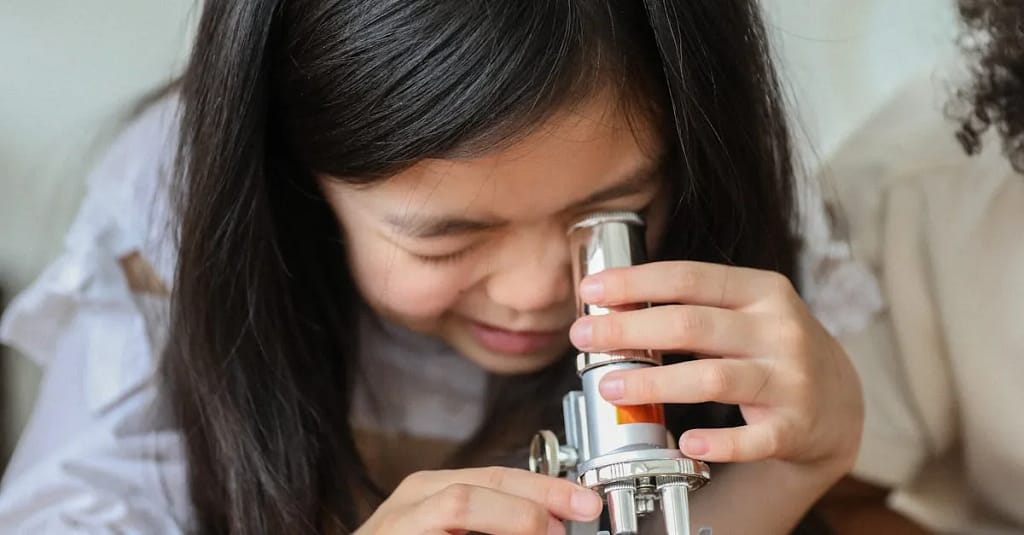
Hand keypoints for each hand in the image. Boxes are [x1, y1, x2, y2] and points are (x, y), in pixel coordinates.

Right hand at [355, 466, 602, 534]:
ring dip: (511, 516)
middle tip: (576, 517)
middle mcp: (415, 499)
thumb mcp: (456, 531)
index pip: (500, 474)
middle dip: (537, 498)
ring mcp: (398, 522)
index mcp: (434, 490)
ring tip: (542, 531)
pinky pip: (444, 527)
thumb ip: (495, 521)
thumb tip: (551, 524)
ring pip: (462, 503)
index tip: (587, 502)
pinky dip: (477, 533)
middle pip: (485, 482)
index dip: (548, 487)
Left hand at [568, 261, 862, 475]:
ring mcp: (790, 378)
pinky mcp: (794, 426)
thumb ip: (691, 305)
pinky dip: (719, 444)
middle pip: (691, 325)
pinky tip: (686, 443)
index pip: (688, 278)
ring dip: (653, 383)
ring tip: (610, 387)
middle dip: (628, 330)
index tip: (590, 291)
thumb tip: (612, 303)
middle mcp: (779, 329)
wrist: (839, 402)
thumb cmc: (771, 349)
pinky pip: (753, 439)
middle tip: (583, 338)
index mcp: (762, 291)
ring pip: (712, 378)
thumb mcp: (744, 311)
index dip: (634, 282)